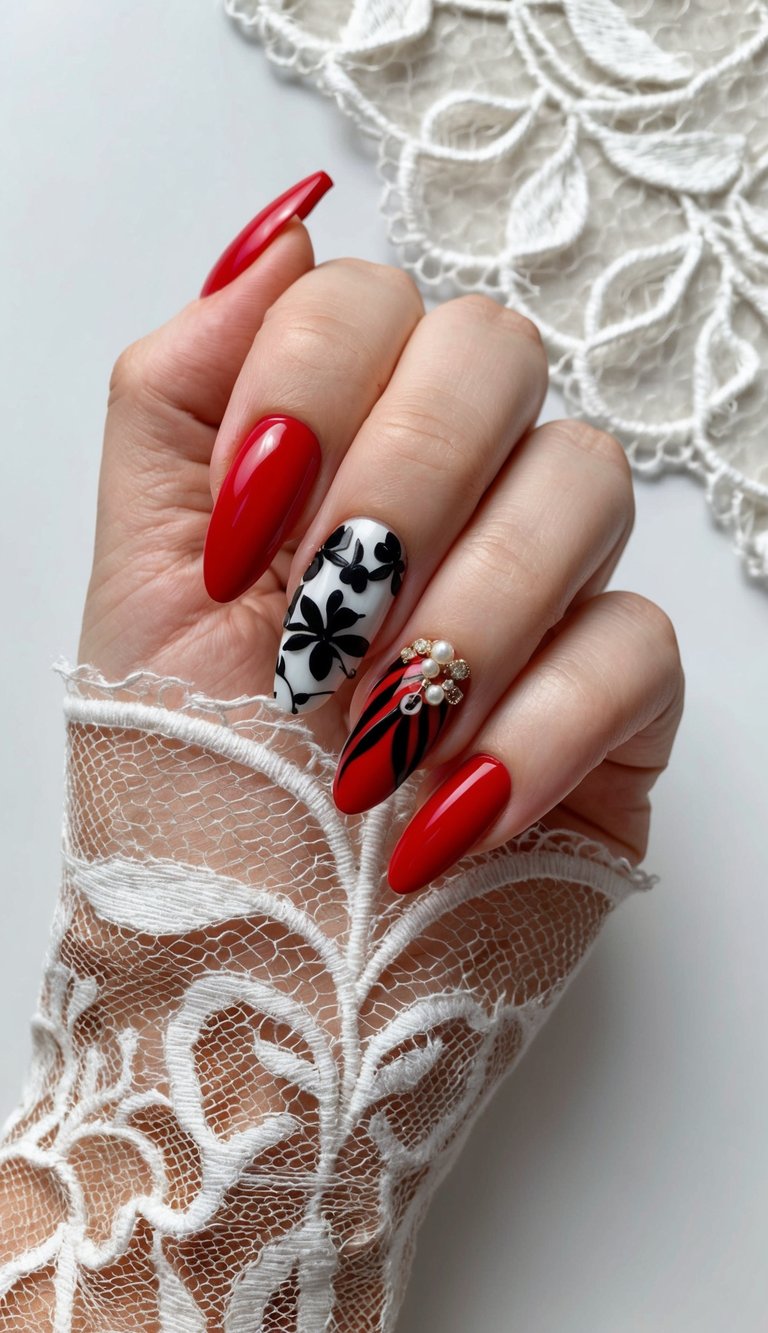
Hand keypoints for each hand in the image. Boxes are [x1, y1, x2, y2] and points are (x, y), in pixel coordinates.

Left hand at [79, 174, 683, 882]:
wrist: (254, 999)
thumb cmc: (184, 803)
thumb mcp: (133, 590)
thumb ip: (178, 402)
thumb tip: (279, 238)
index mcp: (328, 458)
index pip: (368, 302)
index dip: (310, 388)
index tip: (245, 538)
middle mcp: (445, 501)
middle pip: (497, 352)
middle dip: (402, 482)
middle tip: (323, 626)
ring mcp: (538, 593)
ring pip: (586, 476)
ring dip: (468, 611)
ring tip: (373, 741)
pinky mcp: (614, 701)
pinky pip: (639, 641)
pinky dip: (536, 727)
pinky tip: (448, 820)